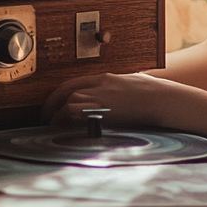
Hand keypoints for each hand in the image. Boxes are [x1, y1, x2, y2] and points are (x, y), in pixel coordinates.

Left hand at [40, 72, 170, 127]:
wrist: (161, 99)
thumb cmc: (152, 94)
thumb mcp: (129, 87)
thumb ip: (114, 92)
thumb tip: (106, 103)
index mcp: (105, 78)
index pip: (73, 83)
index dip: (58, 94)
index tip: (52, 104)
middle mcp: (100, 85)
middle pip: (65, 90)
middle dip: (51, 103)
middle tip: (45, 116)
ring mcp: (101, 96)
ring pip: (69, 100)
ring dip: (56, 113)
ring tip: (51, 125)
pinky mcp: (103, 109)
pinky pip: (75, 111)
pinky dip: (65, 119)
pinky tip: (63, 128)